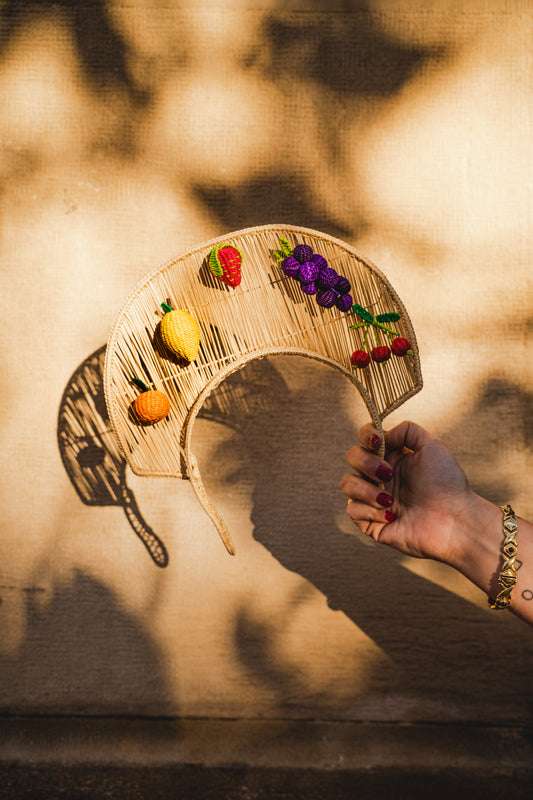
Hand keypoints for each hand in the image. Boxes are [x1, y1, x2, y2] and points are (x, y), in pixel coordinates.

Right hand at [340, 421, 474, 565]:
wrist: (454, 520)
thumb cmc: (448, 484)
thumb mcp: (433, 446)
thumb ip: (407, 430)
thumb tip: (383, 434)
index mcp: (393, 458)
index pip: (365, 439)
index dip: (365, 435)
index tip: (377, 441)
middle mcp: (381, 477)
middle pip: (353, 457)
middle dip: (366, 463)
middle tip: (388, 474)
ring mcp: (374, 499)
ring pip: (347, 484)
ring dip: (365, 489)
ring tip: (390, 500)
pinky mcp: (371, 523)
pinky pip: (352, 510)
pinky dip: (368, 510)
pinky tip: (390, 515)